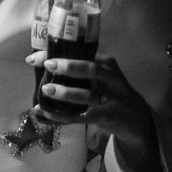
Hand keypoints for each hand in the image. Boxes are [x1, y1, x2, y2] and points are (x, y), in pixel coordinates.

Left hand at [26, 49, 158, 171]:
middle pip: (91, 69)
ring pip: (87, 94)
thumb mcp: (102, 76)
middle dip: (68, 66)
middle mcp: (110, 79)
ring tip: (46, 90)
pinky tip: (45, 113)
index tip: (35, 57)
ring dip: (64, 92)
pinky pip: (81, 116)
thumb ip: (80, 70)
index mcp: (106, 64)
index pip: (83, 54)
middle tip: (47, 66)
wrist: (135, 117)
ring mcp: (110, 98)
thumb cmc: (110, 92)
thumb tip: (41, 64)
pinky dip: (61, 115)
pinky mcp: (107, 116)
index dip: (58, 54)